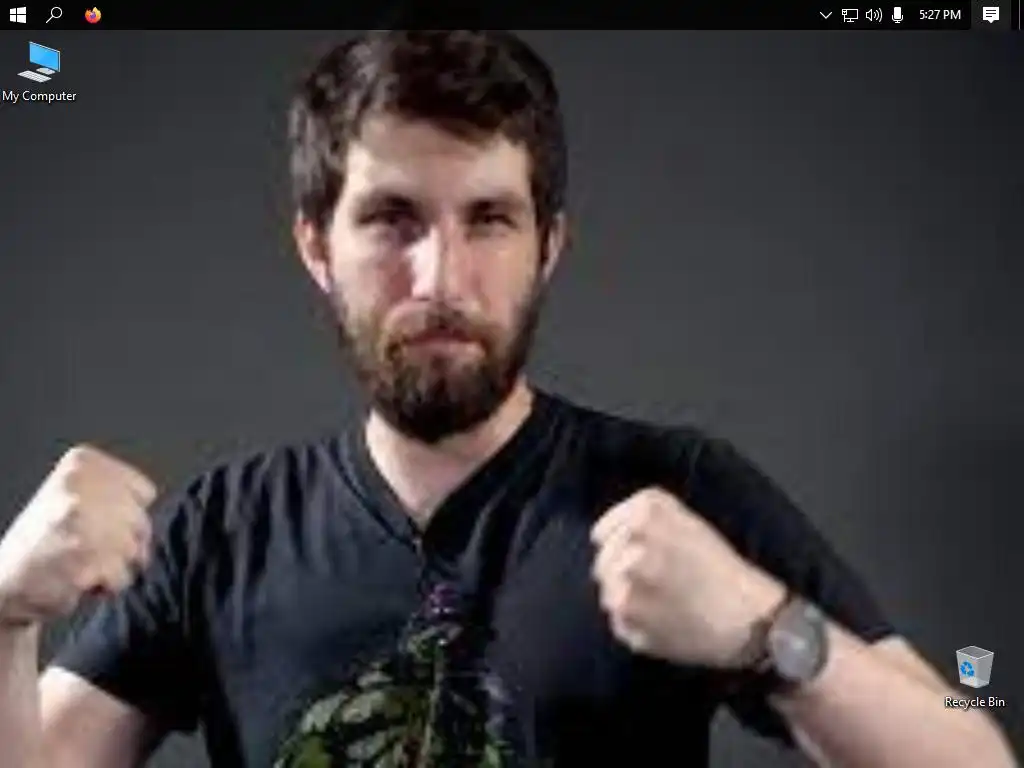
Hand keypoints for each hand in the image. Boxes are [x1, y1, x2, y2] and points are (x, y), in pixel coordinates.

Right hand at [0, 445, 156, 626]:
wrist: (2, 583)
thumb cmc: (48, 542)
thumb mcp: (76, 495)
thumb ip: (117, 491)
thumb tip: (168, 504)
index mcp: (81, 463)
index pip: (144, 492)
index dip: (124, 517)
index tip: (92, 524)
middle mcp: (80, 486)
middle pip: (142, 522)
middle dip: (124, 545)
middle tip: (86, 549)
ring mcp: (82, 521)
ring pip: (137, 551)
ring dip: (116, 567)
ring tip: (81, 563)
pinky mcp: (84, 558)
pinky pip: (123, 577)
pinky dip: (107, 586)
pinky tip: (77, 580)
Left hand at [590, 486, 783, 667]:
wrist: (748, 619)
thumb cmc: (721, 568)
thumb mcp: (686, 521)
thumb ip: (642, 518)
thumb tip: (602, 534)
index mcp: (645, 516)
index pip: (602, 532)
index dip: (622, 545)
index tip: (646, 556)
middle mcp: (629, 548)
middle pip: (603, 563)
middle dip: (623, 571)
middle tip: (660, 582)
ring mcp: (624, 589)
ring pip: (608, 593)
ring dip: (629, 598)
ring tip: (664, 602)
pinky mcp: (627, 624)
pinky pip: (618, 623)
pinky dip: (635, 624)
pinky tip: (664, 621)